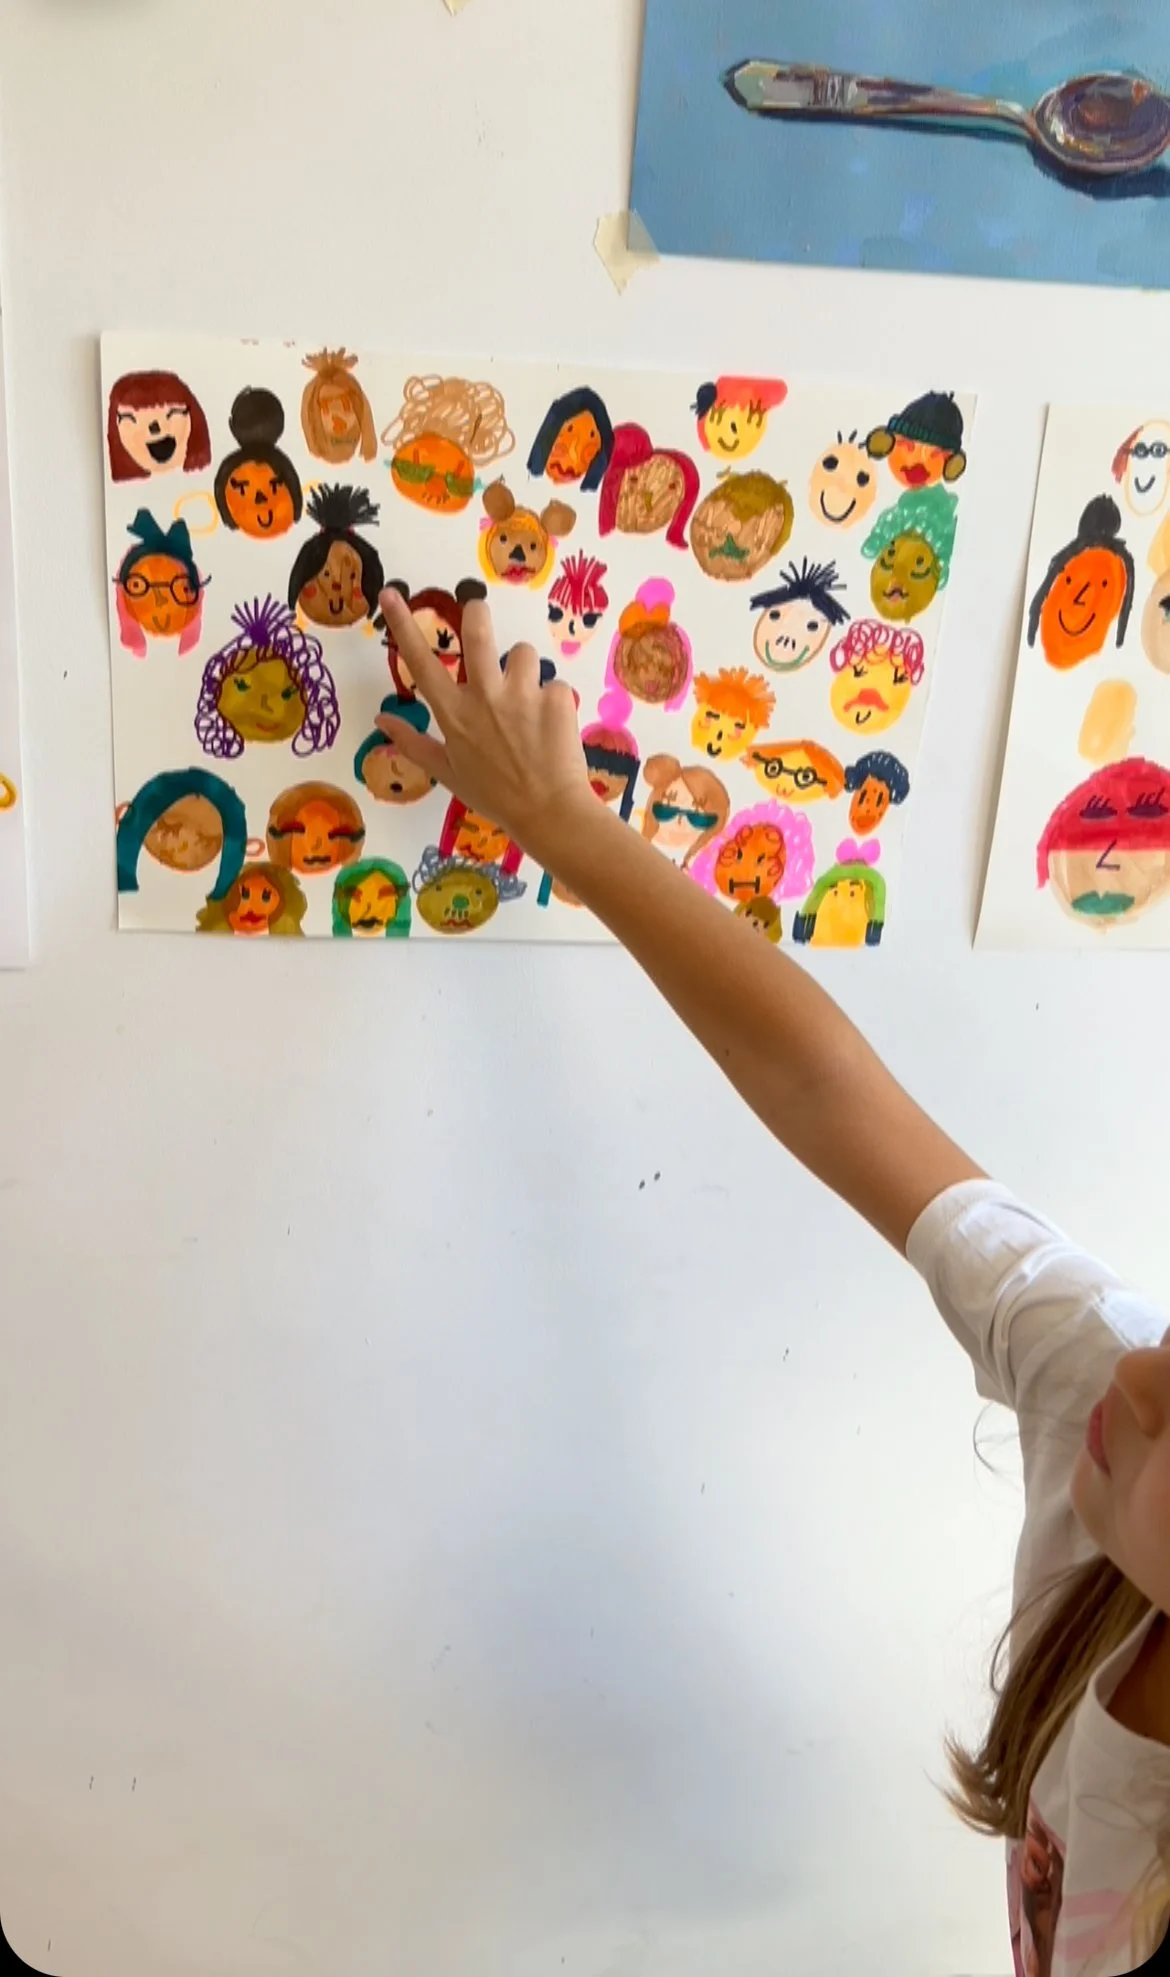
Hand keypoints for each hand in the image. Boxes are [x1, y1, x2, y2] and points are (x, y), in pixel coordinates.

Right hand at [375, 588, 596, 865]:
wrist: (549, 813)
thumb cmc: (494, 795)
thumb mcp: (447, 772)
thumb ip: (413, 743)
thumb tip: (381, 718)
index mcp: (453, 713)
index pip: (421, 661)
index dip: (403, 624)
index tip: (391, 594)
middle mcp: (484, 695)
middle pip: (478, 628)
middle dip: (477, 613)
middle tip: (479, 613)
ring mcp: (522, 693)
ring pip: (522, 654)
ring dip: (525, 673)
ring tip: (529, 708)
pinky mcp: (556, 697)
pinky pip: (553, 684)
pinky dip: (553, 702)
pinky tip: (552, 729)